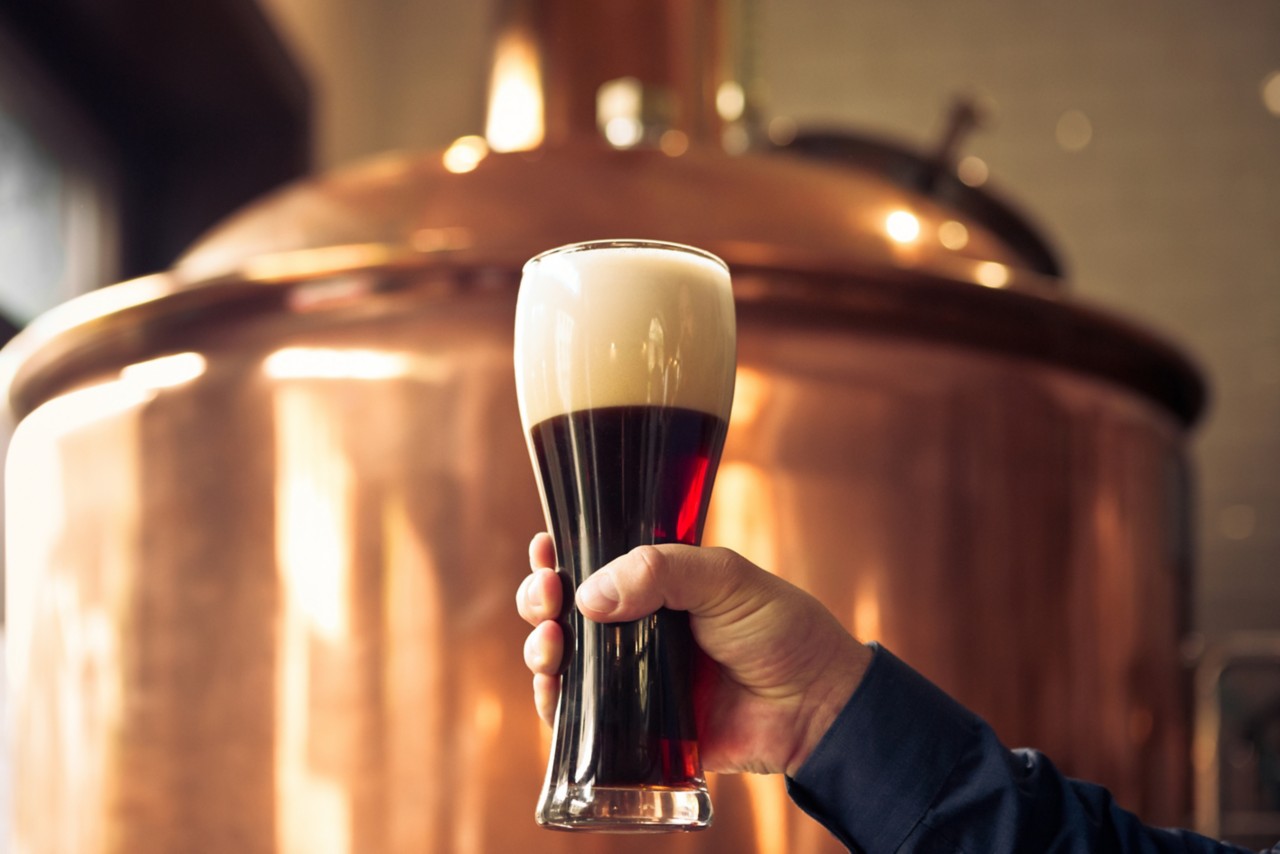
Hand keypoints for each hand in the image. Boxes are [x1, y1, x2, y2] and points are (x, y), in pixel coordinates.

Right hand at [516, 533, 872, 776]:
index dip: (558, 554)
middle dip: (540, 598)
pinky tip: (552, 687)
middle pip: (563, 608)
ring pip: (561, 660)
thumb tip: (589, 594)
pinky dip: (553, 704)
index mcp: (654, 583)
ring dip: (540, 646)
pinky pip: (577, 719)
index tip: (545, 548)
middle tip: (549, 597)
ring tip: (552, 643)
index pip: (590, 561)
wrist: (815, 705)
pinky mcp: (632, 726)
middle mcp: (634, 626)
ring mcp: (630, 676)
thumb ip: (661, 571)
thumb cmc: (780, 630)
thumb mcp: (725, 577)